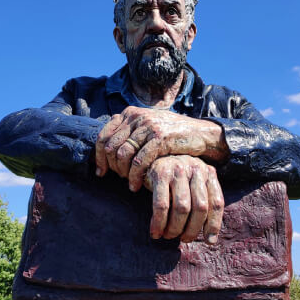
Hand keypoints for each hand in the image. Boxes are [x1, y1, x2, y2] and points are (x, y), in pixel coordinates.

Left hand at [95, 106, 227, 189]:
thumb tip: (107, 147)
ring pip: (122, 154)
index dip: (98, 157)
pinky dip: (135, 176)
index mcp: (130, 113)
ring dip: (123, 173)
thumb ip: (131, 132)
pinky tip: (137, 186)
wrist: (201, 133)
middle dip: (111, 167)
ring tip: (129, 183)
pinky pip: (139, 161)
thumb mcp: (149, 126)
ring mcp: (148, 126)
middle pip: (110, 146)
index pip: (103, 135)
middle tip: (118, 180)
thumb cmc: (173, 134)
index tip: (101, 172)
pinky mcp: (159, 138)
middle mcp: (137, 116)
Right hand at [143, 155, 223, 243]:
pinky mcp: (160, 174)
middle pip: (200, 207)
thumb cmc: (176, 176)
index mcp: (208, 172)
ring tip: (169, 236)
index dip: (214, 224)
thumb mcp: (194, 182)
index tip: (209, 241)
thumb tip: (211, 238)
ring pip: (182, 208)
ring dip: (175, 228)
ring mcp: (178, 170)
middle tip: (184, 239)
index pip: (217, 202)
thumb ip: (203, 200)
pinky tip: (155, 232)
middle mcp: (196, 169)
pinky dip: (158, 223)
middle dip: (192, 229)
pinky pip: (161, 205)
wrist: (152, 156)